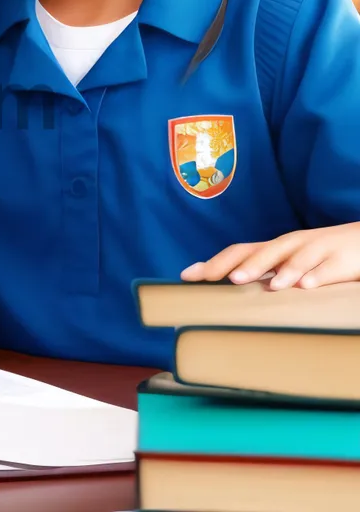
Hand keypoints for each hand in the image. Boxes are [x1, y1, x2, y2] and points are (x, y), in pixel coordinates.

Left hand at [181, 223, 359, 290]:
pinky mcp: (343, 261)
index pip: (238, 251)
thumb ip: (263, 272)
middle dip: (246, 266)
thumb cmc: (319, 255)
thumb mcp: (287, 262)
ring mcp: (317, 250)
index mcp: (274, 248)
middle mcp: (291, 245)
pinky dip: (317, 276)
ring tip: (270, 286)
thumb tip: (228, 286)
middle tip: (229, 280)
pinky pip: (329, 269)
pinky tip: (307, 286)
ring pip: (297, 258)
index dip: (214, 263)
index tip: (188, 276)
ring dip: (283, 271)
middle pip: (263, 252)